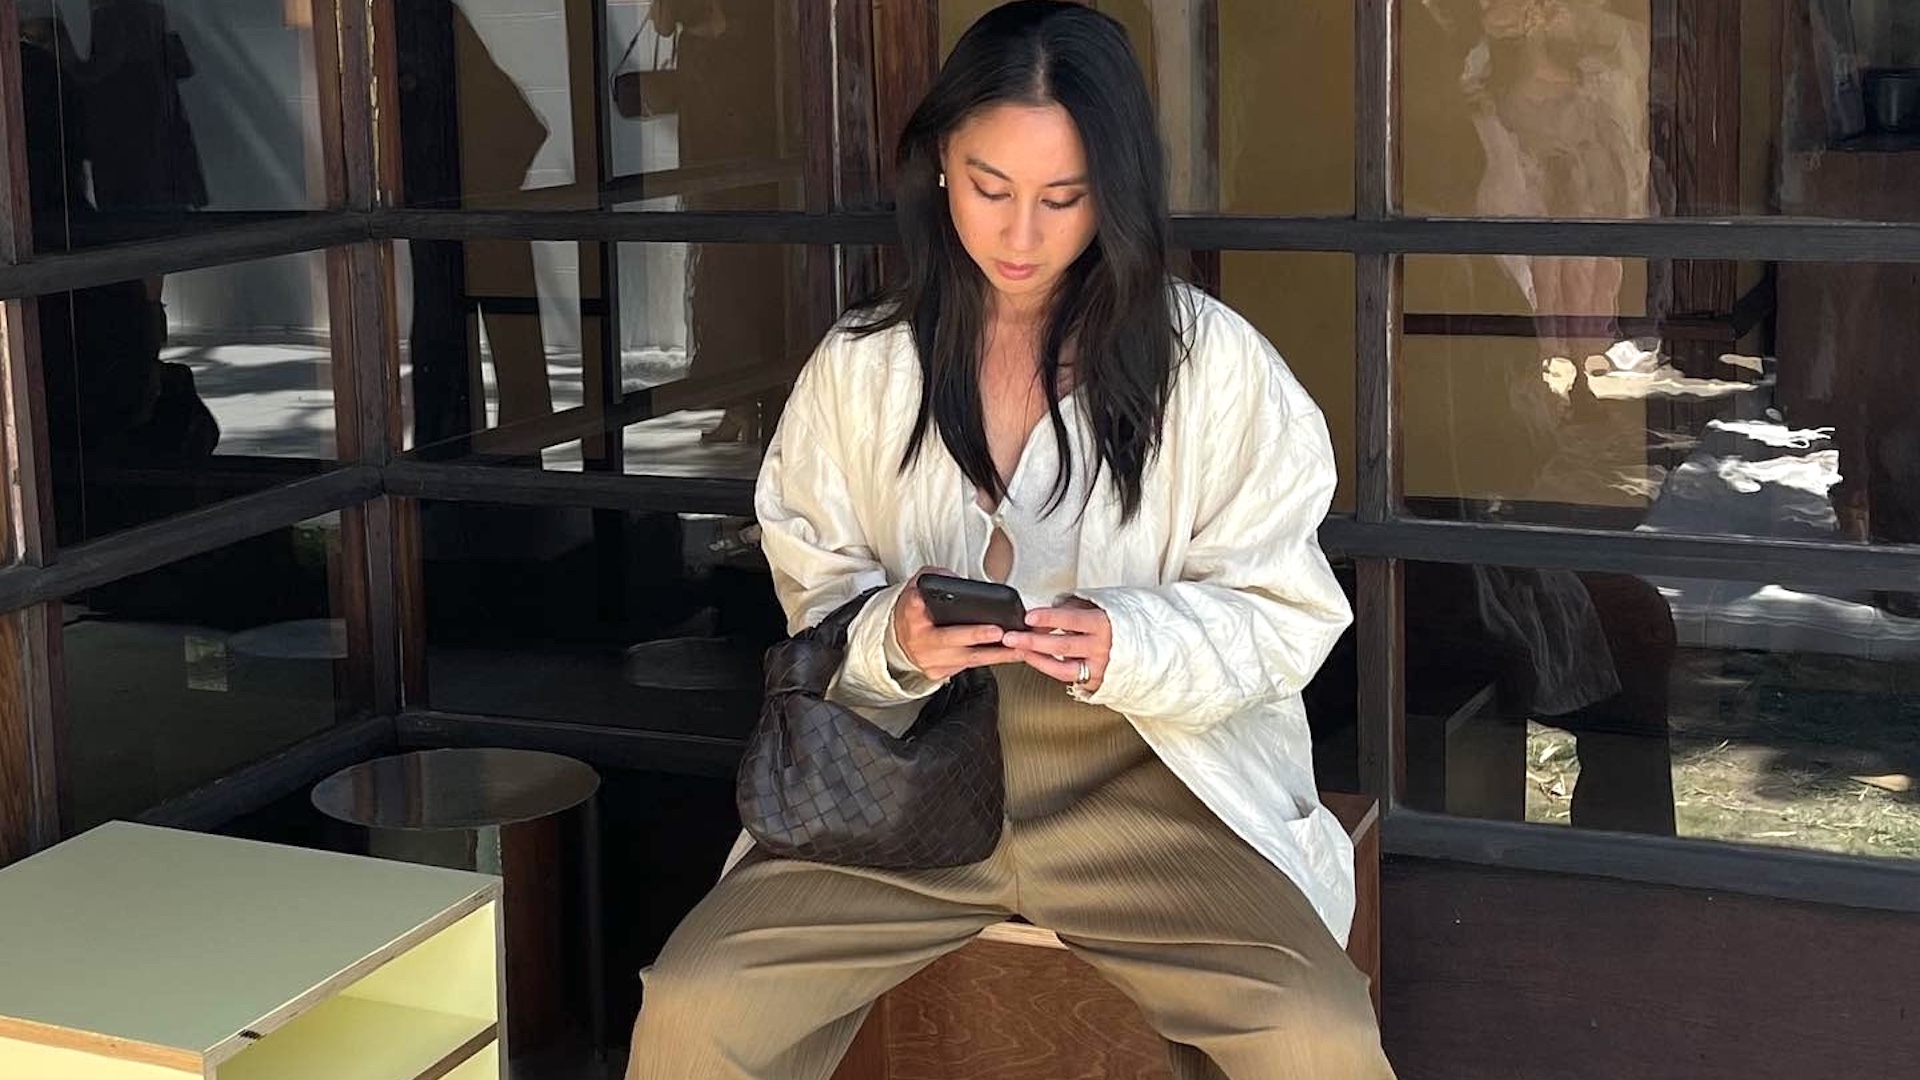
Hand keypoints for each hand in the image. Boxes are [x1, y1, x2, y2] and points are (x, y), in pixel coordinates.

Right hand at [893, 568, 1019, 679]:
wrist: (899, 641)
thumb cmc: (913, 614)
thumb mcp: (917, 587)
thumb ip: (934, 577)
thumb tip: (955, 579)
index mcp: (911, 617)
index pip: (918, 609)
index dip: (930, 608)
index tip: (947, 607)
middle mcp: (921, 642)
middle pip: (950, 640)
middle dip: (976, 636)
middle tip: (998, 632)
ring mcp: (931, 661)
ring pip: (967, 659)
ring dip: (996, 654)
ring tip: (1017, 646)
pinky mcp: (941, 673)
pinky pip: (970, 667)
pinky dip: (991, 660)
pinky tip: (1009, 655)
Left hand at [1001, 599, 1110, 693]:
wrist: (1143, 647)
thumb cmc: (1115, 623)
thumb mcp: (1096, 608)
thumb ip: (1070, 610)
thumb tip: (1043, 616)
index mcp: (1104, 624)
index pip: (1071, 619)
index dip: (1048, 618)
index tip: (1028, 617)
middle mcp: (1102, 647)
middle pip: (1062, 645)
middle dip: (1032, 641)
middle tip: (1011, 637)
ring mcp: (1100, 667)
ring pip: (1062, 667)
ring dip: (1036, 658)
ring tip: (1018, 650)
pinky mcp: (1096, 681)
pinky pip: (1067, 677)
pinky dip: (1049, 668)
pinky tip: (1036, 659)